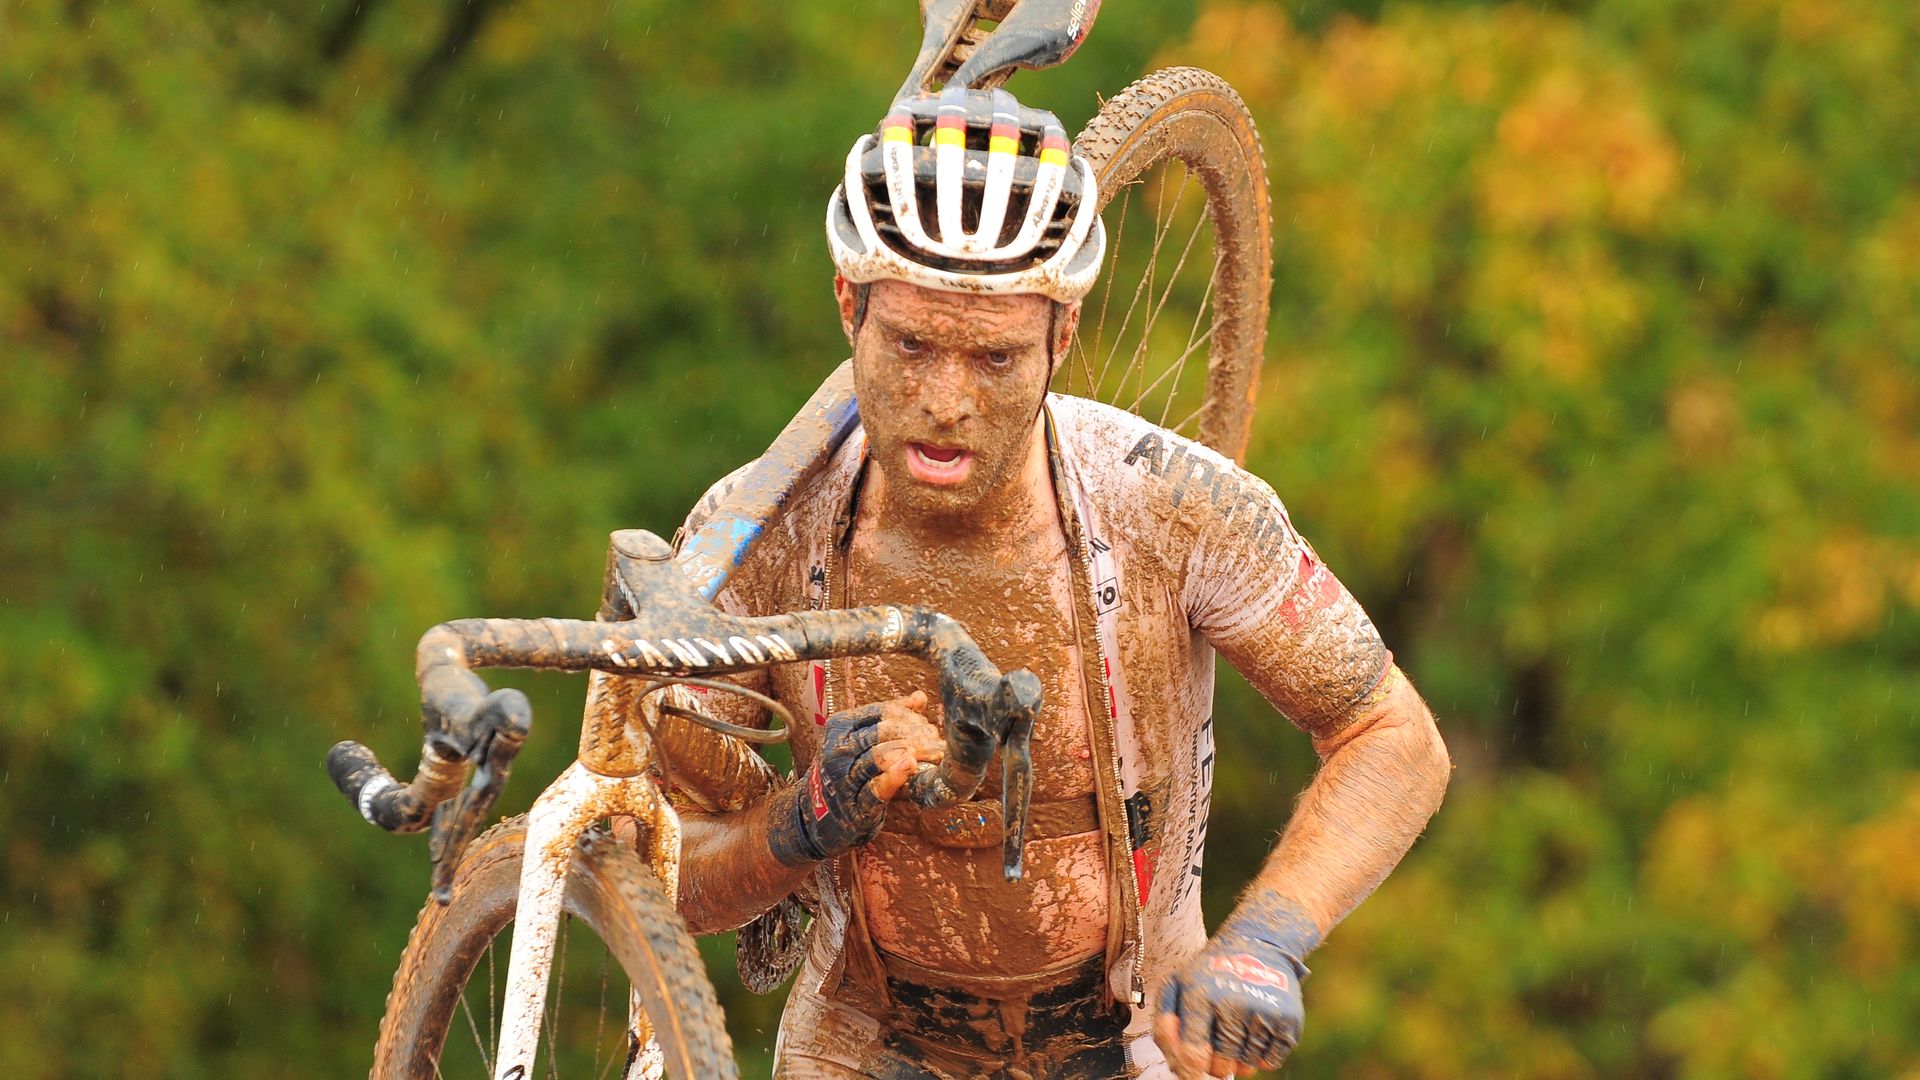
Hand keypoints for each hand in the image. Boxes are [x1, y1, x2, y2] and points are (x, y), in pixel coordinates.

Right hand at [767, 691, 941, 866]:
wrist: (815, 816)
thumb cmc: (846, 772)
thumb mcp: (860, 739)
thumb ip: (890, 718)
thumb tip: (919, 697)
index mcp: (840, 726)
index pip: (882, 711)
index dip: (911, 716)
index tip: (929, 726)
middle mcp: (838, 749)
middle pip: (884, 732)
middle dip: (917, 734)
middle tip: (938, 742)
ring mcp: (843, 778)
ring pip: (880, 756)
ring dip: (914, 752)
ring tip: (936, 754)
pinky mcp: (854, 806)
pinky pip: (876, 788)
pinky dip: (895, 776)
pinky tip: (912, 766)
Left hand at [1153, 890, 1318, 1077]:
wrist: (1257, 944)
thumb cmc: (1210, 973)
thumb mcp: (1178, 986)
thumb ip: (1165, 1026)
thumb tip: (1176, 1065)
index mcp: (1199, 995)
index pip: (1193, 1053)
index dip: (1191, 1072)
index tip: (1193, 1075)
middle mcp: (1231, 1003)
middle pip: (1221, 1066)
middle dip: (1216, 1065)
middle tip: (1217, 1046)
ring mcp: (1262, 1010)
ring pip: (1246, 1066)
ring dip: (1240, 1061)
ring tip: (1237, 1033)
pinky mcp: (1287, 1018)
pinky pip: (1272, 1061)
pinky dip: (1263, 1057)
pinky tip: (1256, 1033)